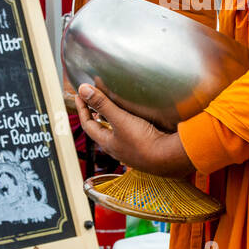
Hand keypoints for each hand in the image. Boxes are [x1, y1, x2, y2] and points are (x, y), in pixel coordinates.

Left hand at [74, 84, 194, 176]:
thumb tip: (83, 90)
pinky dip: (129, 124)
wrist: (168, 158)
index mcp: (107, 143)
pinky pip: (131, 135)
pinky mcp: (145, 148)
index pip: (88, 124)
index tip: (80, 96)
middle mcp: (117, 148)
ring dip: (114, 120)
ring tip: (115, 107)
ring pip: (117, 133)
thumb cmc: (143, 142)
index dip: (82, 109)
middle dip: (96, 115)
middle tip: (94, 101)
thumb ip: (102, 104)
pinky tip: (137, 119)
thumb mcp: (120, 119)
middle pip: (101, 130)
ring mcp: (131, 150)